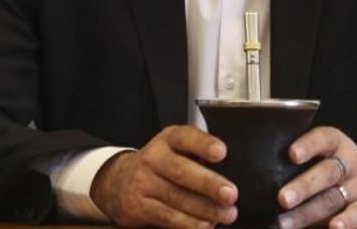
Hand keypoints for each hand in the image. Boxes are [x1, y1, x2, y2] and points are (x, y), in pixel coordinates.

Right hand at [90, 125, 238, 228]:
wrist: (120, 181)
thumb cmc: (162, 165)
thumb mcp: (175, 150)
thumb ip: (198, 156)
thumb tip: (236, 171)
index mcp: (168, 140)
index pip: (185, 137)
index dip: (203, 144)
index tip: (221, 152)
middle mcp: (153, 158)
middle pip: (181, 171)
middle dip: (209, 184)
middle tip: (231, 193)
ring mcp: (144, 183)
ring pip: (177, 197)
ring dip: (205, 209)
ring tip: (227, 215)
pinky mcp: (139, 206)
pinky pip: (167, 216)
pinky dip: (188, 223)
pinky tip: (205, 226)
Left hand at [276, 127, 356, 228]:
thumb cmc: (341, 170)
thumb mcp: (327, 157)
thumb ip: (303, 163)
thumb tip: (263, 177)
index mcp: (337, 144)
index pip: (323, 139)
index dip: (308, 145)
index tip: (291, 154)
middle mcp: (351, 162)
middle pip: (327, 172)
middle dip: (303, 186)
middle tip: (282, 198)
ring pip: (333, 198)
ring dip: (307, 213)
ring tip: (286, 222)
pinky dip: (345, 222)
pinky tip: (333, 228)